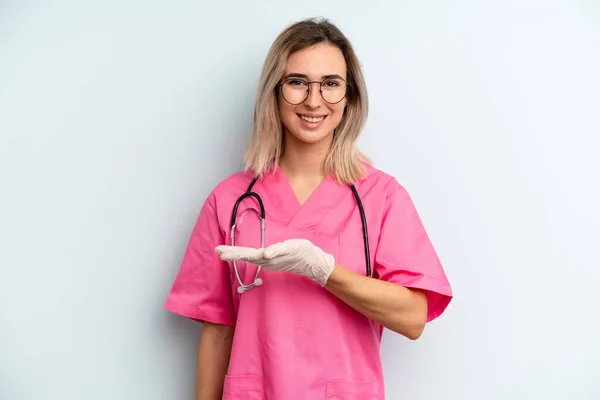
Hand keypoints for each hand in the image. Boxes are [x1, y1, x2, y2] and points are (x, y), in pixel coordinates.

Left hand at [215, 239, 334, 285]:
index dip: (233, 252)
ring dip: (237, 255)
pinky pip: (255, 258)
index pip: (246, 254)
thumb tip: (264, 254)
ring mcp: (268, 262)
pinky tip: (244, 256)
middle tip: (217, 251)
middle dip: (231, 253)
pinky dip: (247, 256)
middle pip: (245, 256)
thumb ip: (277, 251)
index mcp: (267, 256)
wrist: (313, 263)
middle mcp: (265, 260)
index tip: (220, 252)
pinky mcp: (272, 261)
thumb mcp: (291, 248)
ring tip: (225, 253)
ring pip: (249, 257)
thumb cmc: (303, 252)